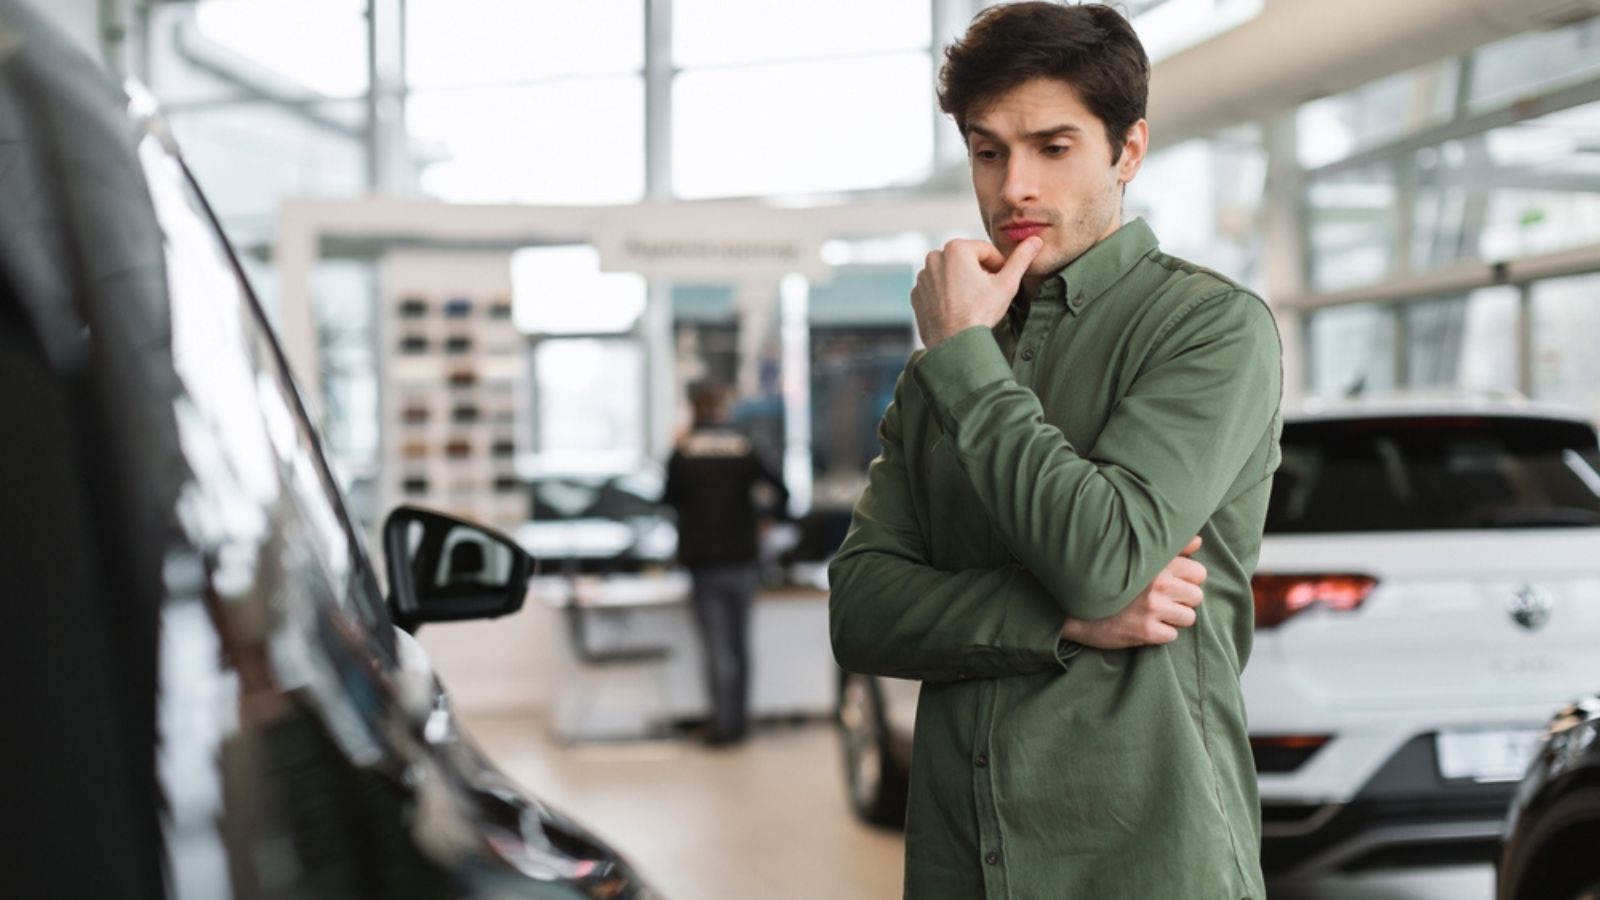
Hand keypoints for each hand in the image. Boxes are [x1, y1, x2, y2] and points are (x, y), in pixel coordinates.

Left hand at [911, 236, 1042, 347]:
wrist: (955, 345)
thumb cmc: (980, 315)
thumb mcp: (1007, 284)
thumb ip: (1021, 259)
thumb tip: (1035, 240)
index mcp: (956, 249)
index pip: (985, 250)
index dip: (998, 266)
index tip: (1001, 282)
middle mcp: (934, 258)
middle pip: (967, 260)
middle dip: (979, 273)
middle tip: (987, 294)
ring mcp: (923, 277)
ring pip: (951, 273)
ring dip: (962, 282)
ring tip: (972, 303)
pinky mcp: (916, 294)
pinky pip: (936, 288)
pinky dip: (946, 294)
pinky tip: (957, 309)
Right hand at [1060, 537, 1205, 648]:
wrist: (1073, 607)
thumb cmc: (1106, 579)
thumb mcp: (1135, 556)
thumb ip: (1171, 548)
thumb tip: (1198, 542)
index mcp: (1157, 562)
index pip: (1199, 572)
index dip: (1187, 579)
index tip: (1172, 582)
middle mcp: (1158, 584)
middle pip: (1197, 596)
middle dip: (1183, 599)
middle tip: (1162, 599)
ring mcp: (1153, 609)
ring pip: (1188, 617)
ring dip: (1174, 618)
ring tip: (1154, 612)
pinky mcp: (1147, 631)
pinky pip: (1172, 635)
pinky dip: (1161, 633)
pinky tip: (1144, 625)